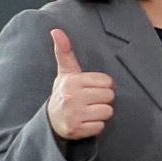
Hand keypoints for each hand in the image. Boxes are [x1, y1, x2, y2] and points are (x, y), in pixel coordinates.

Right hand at [45, 27, 116, 141]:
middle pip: (110, 96)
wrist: (51, 120)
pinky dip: (95, 126)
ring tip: (86, 112)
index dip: (102, 86)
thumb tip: (56, 30)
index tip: (90, 89)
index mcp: (71, 81)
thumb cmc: (64, 93)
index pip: (107, 82)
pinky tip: (84, 123)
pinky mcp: (76, 130)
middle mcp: (70, 97)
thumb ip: (64, 52)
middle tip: (89, 102)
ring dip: (100, 114)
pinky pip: (100, 127)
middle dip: (103, 100)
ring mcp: (72, 114)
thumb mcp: (65, 73)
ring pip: (107, 112)